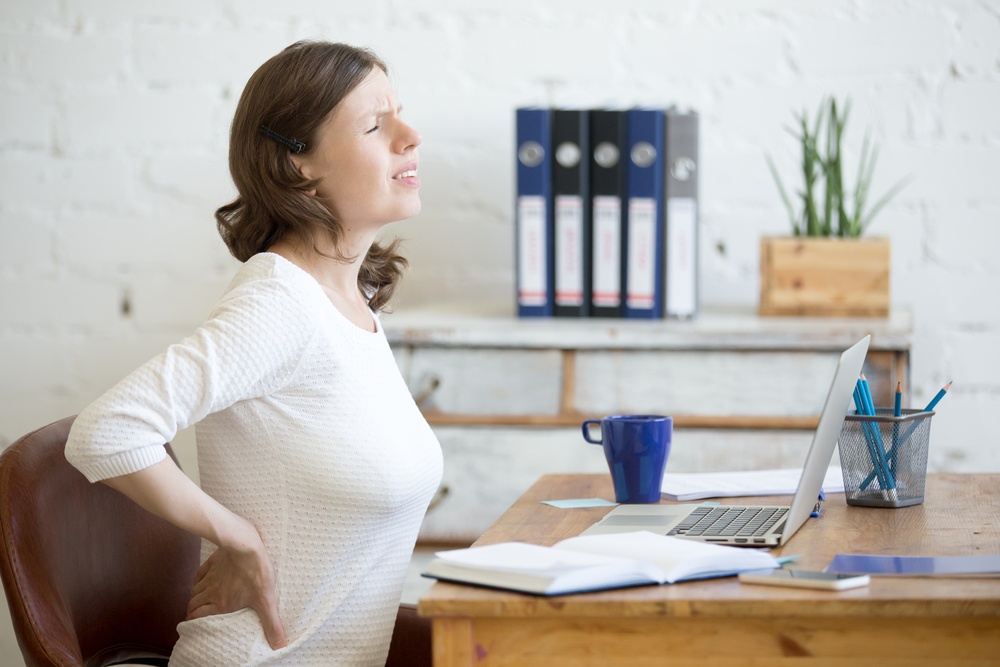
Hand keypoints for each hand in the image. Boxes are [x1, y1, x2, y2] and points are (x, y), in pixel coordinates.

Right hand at [185, 525, 286, 650]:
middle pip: (193, 604)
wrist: (246, 545)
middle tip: (194, 616)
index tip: (193, 627)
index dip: (193, 622)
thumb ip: (271, 624)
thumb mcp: (266, 601)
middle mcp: (211, 592)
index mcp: (221, 604)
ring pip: (195, 590)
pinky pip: (199, 574)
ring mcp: (210, 576)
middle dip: (192, 611)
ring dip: (194, 597)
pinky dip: (198, 581)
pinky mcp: (212, 562)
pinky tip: (202, 582)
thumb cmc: (256, 573)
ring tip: (198, 602)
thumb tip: (279, 645)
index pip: (199, 616)